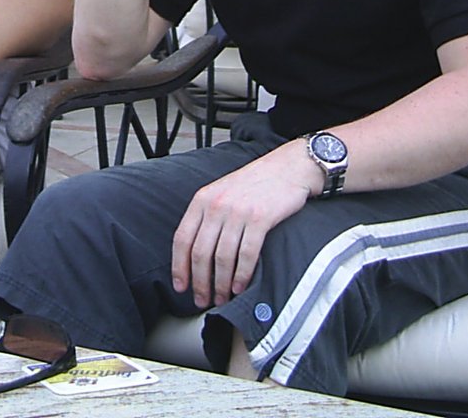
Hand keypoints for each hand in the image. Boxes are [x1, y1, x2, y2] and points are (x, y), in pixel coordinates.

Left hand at [172, 144, 317, 306]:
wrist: (288, 167)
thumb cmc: (256, 183)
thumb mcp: (222, 192)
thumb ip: (207, 216)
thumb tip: (195, 254)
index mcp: (202, 199)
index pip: (182, 239)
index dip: (179, 267)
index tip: (181, 286)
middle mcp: (217, 204)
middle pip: (200, 253)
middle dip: (200, 282)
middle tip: (203, 300)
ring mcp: (238, 211)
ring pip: (222, 258)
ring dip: (221, 284)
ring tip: (222, 298)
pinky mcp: (260, 218)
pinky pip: (246, 254)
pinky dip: (242, 276)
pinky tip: (240, 287)